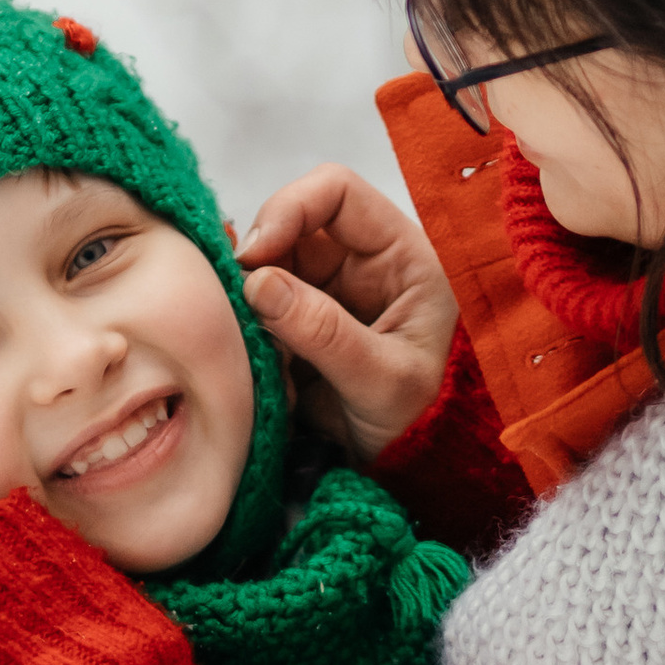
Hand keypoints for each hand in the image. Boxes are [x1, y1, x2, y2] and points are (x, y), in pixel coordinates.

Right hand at [237, 164, 458, 461]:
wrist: (416, 471)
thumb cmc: (424, 422)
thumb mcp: (382, 381)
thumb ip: (325, 331)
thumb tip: (258, 282)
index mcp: (401, 255)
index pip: (336, 192)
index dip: (288, 208)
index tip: (253, 255)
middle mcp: (363, 263)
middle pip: (289, 228)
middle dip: (259, 266)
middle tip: (240, 311)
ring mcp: (330, 293)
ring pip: (267, 271)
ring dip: (251, 308)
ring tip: (261, 356)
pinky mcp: (301, 326)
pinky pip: (260, 312)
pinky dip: (250, 336)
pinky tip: (265, 373)